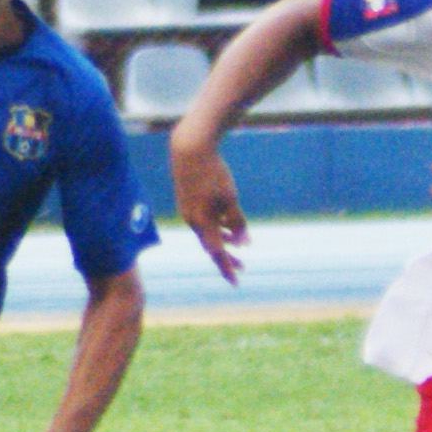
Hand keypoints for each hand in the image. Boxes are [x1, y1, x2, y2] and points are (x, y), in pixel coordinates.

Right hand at [170, 127, 248, 284]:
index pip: (217, 253)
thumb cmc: (213, 173)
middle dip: (227, 257)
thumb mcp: (231, 199)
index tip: (236, 282)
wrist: (190, 149)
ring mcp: (187, 211)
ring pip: (207, 233)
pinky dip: (215, 226)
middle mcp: (192, 221)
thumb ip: (237, 222)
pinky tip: (225, 224)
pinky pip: (202, 221)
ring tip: (238, 245)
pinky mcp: (186, 202)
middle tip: (242, 267)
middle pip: (211, 246)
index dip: (227, 268)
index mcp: (202, 222)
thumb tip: (244, 244)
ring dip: (222, 240)